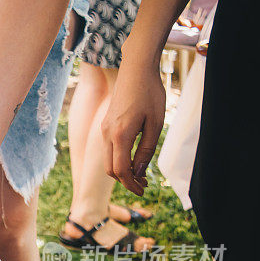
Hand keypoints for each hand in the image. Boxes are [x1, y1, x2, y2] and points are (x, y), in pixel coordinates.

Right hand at [101, 61, 165, 195]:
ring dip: (122, 171)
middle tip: (143, 185)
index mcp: (120, 135)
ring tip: (140, 173)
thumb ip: (146, 149)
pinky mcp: (105, 125)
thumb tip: (139, 172)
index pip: (121, 170)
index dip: (131, 184)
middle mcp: (107, 135)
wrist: (136, 69)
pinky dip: (119, 159)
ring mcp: (104, 130)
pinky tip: (133, 158)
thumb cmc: (150, 93)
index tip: (143, 190)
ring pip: (108, 160)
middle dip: (126, 181)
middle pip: (111, 169)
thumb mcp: (156, 123)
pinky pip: (109, 150)